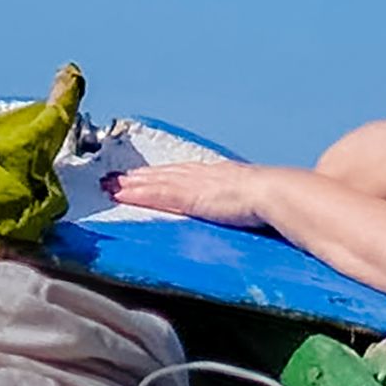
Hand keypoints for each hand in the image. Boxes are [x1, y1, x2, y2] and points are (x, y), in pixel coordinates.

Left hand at [102, 161, 272, 227]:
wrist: (275, 193)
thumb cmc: (275, 199)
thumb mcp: (256, 200)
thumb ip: (246, 203)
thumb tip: (250, 210)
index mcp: (221, 175)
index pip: (186, 174)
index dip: (165, 175)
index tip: (149, 176)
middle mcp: (203, 174)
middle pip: (165, 174)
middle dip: (140, 177)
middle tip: (116, 178)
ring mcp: (194, 184)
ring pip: (155, 182)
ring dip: (132, 184)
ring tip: (110, 185)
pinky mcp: (188, 197)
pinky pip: (156, 195)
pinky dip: (137, 194)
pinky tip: (121, 195)